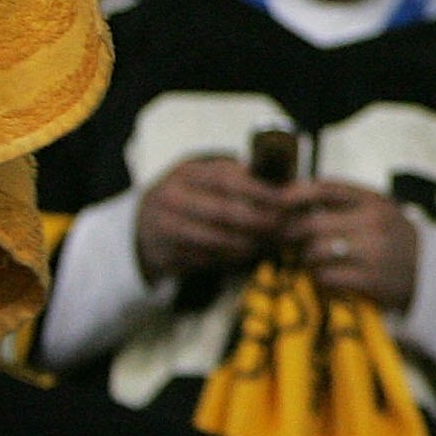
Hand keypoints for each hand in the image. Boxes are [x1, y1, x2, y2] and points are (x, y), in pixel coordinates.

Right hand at [135, 156, 284, 281]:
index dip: (260, 191)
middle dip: (262, 222)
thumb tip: (288, 184)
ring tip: (276, 242)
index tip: (289, 199)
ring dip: (252, 244)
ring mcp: (165, 230)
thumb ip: (242, 178)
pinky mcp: (166, 257)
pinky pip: (208, 261)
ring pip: (218, 242)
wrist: (146, 221)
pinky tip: (252, 254)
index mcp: (187, 174)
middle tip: (288, 227)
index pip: (227, 180)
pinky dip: (234, 259)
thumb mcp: (209, 177)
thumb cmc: (195, 195)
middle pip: (224, 213)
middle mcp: (171, 200)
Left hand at [283, 180, 421, 309]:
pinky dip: (319, 278)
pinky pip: (326, 277)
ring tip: (311, 260)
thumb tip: (291, 194)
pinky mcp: (371, 280)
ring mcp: (373, 252)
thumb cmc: (391, 238)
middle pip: (312, 224)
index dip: (295, 195)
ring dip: (306, 258)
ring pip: (315, 252)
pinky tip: (326, 277)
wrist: (430, 273)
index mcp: (373, 201)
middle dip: (291, 233)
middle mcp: (374, 223)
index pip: (325, 189)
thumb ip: (342, 200)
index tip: (278, 203)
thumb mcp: (377, 210)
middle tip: (286, 239)